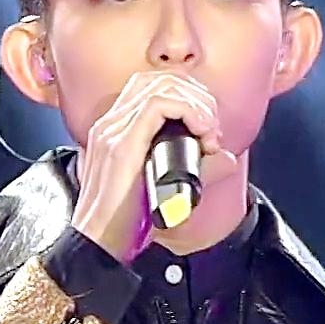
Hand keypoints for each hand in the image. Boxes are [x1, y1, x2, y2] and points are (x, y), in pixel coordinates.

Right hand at [70, 72, 241, 263]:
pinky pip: (158, 105)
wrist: (97, 244)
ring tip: (209, 129)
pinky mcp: (121, 144)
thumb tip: (227, 158)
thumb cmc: (126, 223)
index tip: (208, 129)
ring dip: (195, 102)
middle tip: (213, 127)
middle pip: (158, 79)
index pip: (153, 88)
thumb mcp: (164, 188)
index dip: (189, 97)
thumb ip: (192, 169)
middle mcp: (110, 124)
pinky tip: (202, 131)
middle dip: (196, 96)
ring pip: (161, 86)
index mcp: (115, 131)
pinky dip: (188, 111)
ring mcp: (112, 131)